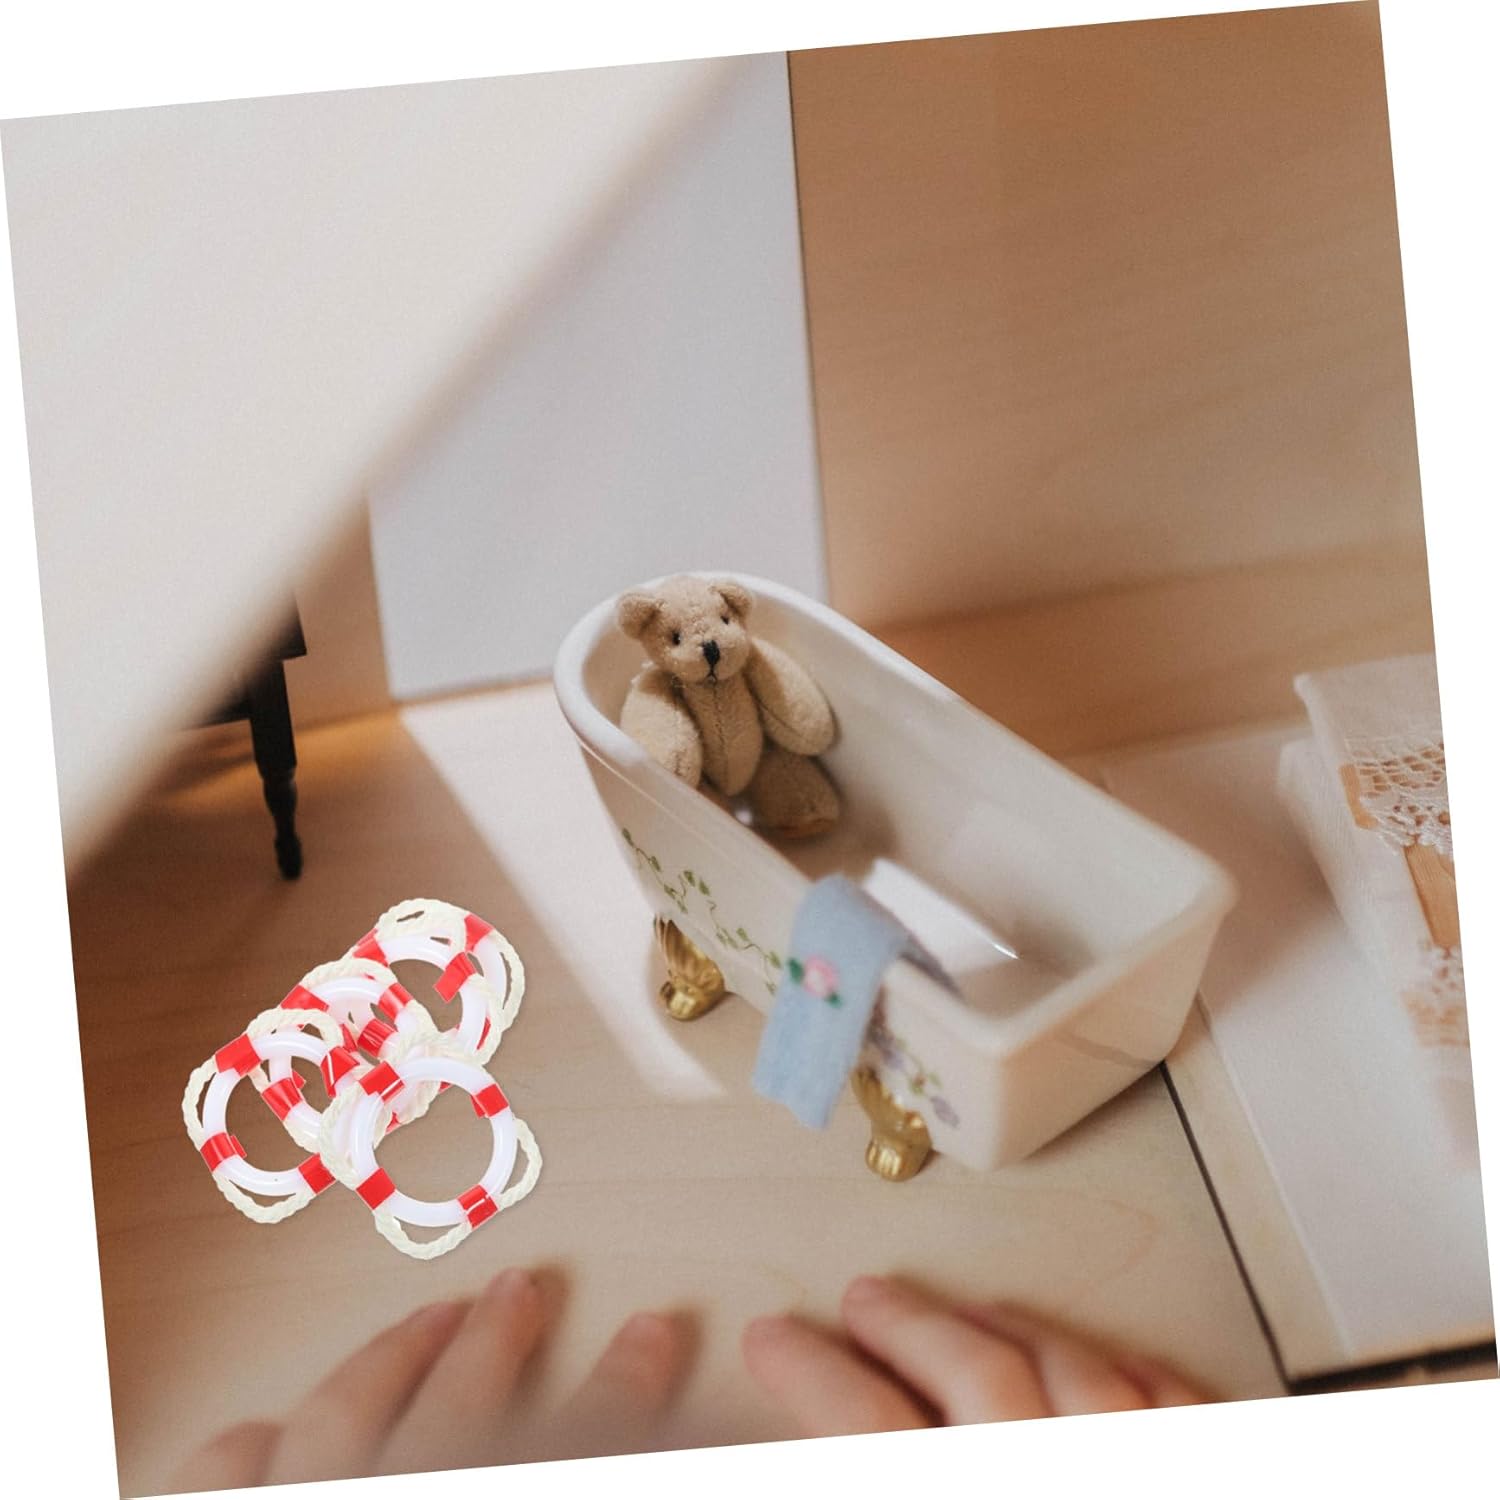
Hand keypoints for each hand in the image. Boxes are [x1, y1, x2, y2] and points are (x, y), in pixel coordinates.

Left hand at [169, 1268, 691, 1489]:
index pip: (576, 1451)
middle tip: (529, 1286)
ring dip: (394, 1362)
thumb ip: (584, 1460)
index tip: (664, 1336)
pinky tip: (263, 1424)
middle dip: (500, 1347)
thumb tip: (666, 1430)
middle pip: (460, 1421)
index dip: (629, 1394)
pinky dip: (243, 1450)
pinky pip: (216, 1482)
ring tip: (438, 1312)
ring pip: (340, 1429)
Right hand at [743, 1276, 1207, 1432]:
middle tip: (865, 1300)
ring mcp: (1136, 1472)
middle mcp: (1048, 1471)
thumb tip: (797, 1434)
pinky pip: (1177, 1408)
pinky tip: (1107, 1363)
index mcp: (956, 1492)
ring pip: (1078, 1376)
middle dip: (907, 1327)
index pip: (866, 1425)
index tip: (774, 1341)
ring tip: (971, 1311)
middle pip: (974, 1376)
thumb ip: (856, 1451)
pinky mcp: (1208, 1476)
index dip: (809, 1373)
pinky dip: (1132, 1375)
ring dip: (1011, 1331)